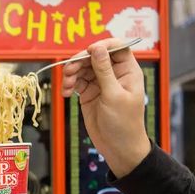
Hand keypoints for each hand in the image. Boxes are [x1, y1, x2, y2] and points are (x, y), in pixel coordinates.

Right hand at [62, 38, 150, 177]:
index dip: (102, 46)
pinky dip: (69, 85)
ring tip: (66, 84)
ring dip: (72, 73)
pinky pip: (76, 81)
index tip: (88, 51)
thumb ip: (104, 71)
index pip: (117, 48)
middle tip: (69, 70)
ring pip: (83, 68)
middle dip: (80, 61)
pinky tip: (66, 93)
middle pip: (94, 56)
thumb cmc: (124, 123)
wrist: (117, 147)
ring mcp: (100, 83)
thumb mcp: (113, 95)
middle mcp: (113, 74)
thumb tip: (97, 48)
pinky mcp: (89, 93)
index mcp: (128, 72)